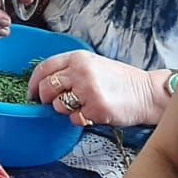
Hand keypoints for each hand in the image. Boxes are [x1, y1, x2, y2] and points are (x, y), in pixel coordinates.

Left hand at [29, 50, 161, 127]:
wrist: (146, 92)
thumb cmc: (119, 81)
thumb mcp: (93, 64)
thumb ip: (70, 71)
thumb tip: (43, 86)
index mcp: (78, 57)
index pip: (44, 68)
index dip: (33, 83)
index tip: (31, 93)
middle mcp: (81, 71)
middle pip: (46, 88)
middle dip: (46, 99)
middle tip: (54, 104)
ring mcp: (88, 90)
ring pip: (59, 106)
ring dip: (66, 110)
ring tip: (83, 106)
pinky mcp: (96, 108)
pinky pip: (75, 119)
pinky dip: (81, 120)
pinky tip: (94, 113)